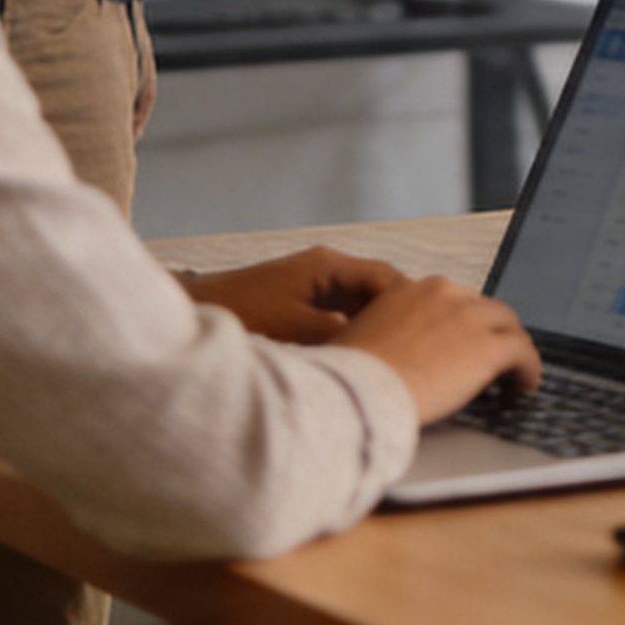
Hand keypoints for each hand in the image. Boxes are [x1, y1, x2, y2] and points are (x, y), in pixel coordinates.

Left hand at [176, 246, 402, 343]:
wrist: (196, 310)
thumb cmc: (242, 315)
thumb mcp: (296, 329)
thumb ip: (339, 333)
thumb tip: (377, 344)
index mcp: (328, 265)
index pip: (386, 278)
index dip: (410, 304)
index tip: (428, 332)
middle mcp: (326, 269)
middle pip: (378, 290)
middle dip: (397, 318)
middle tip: (418, 350)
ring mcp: (315, 285)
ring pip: (361, 306)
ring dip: (375, 328)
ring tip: (394, 357)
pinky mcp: (303, 303)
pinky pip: (342, 316)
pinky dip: (354, 333)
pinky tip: (360, 358)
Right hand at [323, 274, 544, 423]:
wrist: (361, 390)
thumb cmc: (351, 374)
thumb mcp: (359, 338)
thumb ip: (383, 335)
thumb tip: (388, 355)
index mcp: (410, 290)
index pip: (451, 300)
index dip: (461, 322)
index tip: (462, 340)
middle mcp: (444, 294)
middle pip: (484, 308)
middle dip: (490, 331)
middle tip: (493, 354)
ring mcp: (470, 319)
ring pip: (507, 326)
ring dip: (512, 347)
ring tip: (515, 370)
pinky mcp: (489, 348)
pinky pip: (522, 352)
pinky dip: (528, 367)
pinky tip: (526, 384)